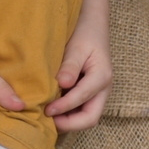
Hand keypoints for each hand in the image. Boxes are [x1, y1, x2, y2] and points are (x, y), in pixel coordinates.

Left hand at [47, 13, 113, 132]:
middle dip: (69, 124)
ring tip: (46, 117)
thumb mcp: (77, 47)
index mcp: (102, 77)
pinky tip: (50, 109)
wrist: (92, 25)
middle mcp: (103, 89)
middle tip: (47, 121)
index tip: (46, 110)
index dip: (64, 107)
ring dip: (67, 120)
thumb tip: (62, 84)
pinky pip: (80, 110)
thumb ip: (70, 66)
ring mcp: (97, 93)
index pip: (83, 99)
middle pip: (90, 118)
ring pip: (85, 116)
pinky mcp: (89, 93)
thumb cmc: (85, 33)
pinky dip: (66, 113)